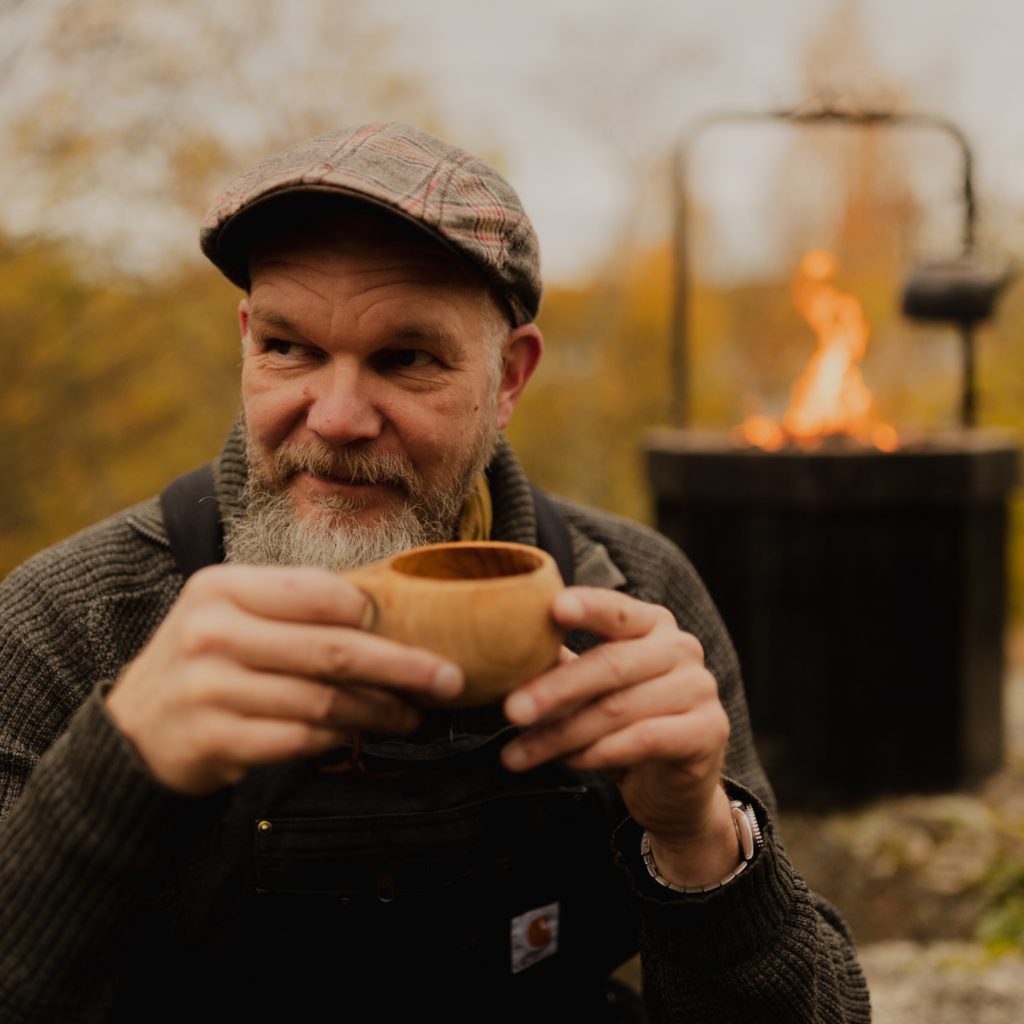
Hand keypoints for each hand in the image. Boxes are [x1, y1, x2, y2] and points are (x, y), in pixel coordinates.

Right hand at [106, 564, 463, 795]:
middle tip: (449, 680)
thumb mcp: (235, 614)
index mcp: (223, 588)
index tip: (420, 629)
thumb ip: (295, 605)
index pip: (320, 592)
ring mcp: (209, 689)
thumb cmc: (208, 660)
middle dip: (402, 666)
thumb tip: (388, 608)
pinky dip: (338, 738)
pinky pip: (299, 740)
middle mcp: (212, 633)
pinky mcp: (213, 739)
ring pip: (322, 701)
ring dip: (379, 711)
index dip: (376, 614)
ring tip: (412, 714)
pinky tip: (360, 734)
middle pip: (333, 650)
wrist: (136, 730)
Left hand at [500, 587, 739, 887]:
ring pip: (619, 709)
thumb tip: (502, 652)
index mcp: (651, 624)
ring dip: (562, 734)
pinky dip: (599, 753)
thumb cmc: (622, 724)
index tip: (554, 609)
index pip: (616, 610)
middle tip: (510, 710)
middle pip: (611, 664)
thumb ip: (559, 665)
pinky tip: (570, 763)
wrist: (673, 786)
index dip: (587, 608)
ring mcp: (700, 688)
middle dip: (554, 689)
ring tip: (520, 752)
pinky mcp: (709, 731)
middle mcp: (681, 648)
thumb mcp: (589, 690)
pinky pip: (644, 740)